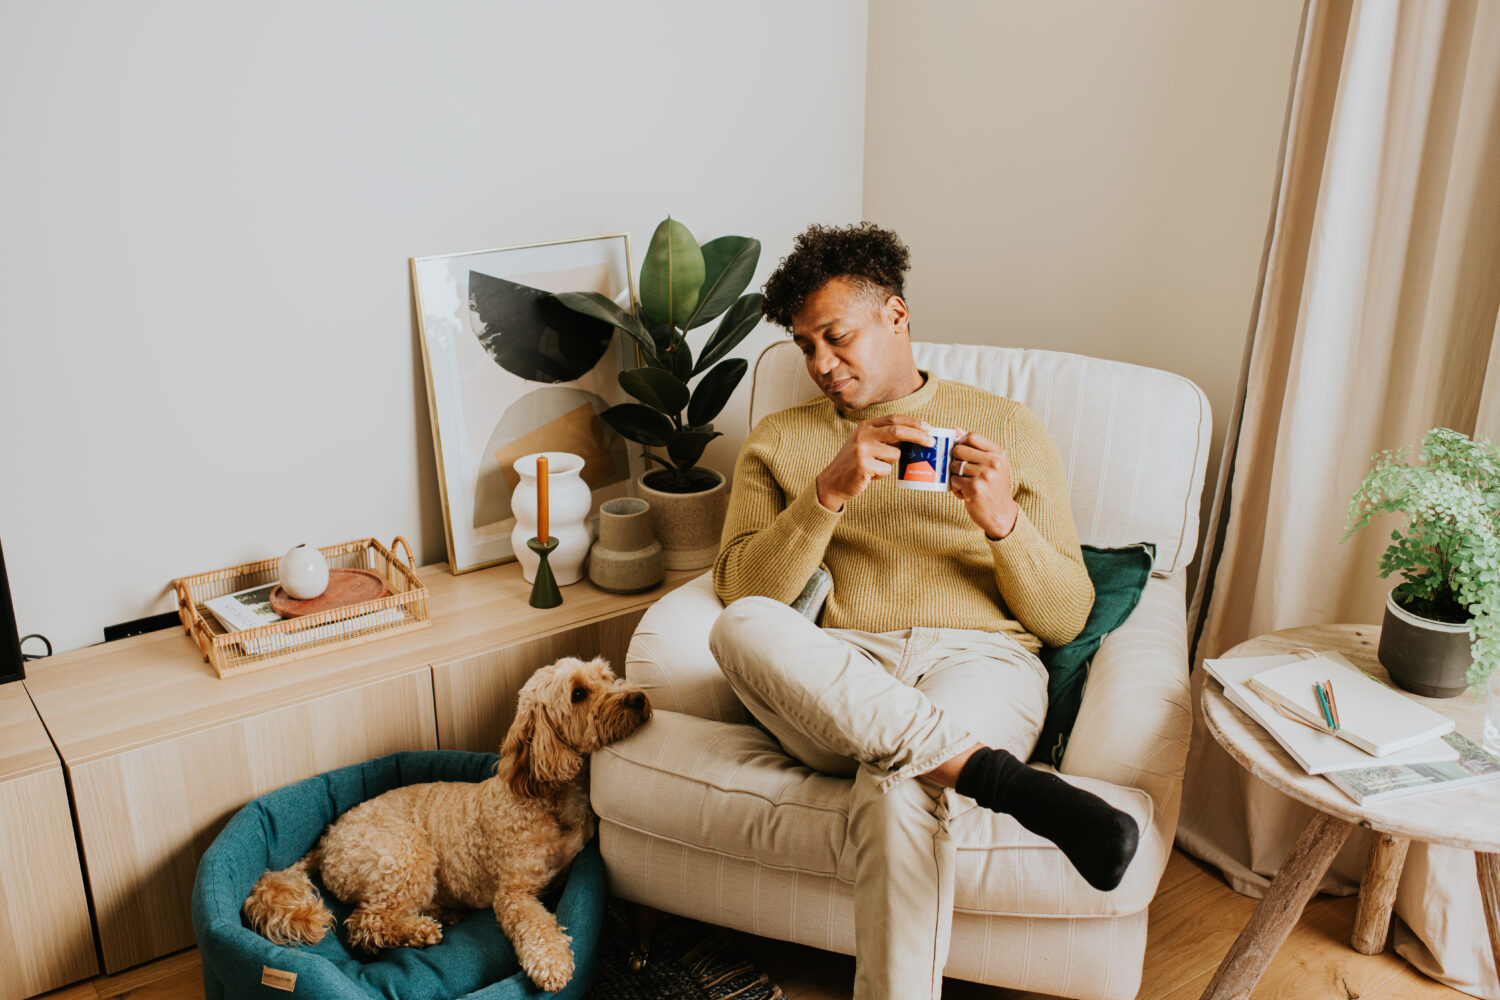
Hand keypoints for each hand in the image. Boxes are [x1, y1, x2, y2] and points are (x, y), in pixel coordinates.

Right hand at [816, 415, 933, 511]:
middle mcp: (863, 434)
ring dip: (891, 463)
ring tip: (876, 467)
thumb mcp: (867, 444)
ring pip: (895, 454)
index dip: (913, 422)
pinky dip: (882, 474)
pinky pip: (886, 470)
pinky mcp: (862, 465)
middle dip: (918, 436)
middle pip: (898, 431)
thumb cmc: (855, 463)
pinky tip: (870, 475)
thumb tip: (916, 436)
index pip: (894, 419)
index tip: (928, 428)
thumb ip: (886, 438)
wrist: (833, 481)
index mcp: (866, 426)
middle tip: (931, 442)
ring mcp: (862, 449)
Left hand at [948, 429, 1019, 538]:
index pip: (972, 436)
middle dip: (955, 460)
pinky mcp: (975, 488)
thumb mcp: (992, 465)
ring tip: (966, 484)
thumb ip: (976, 447)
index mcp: (998, 454)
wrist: (1001, 514)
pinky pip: (954, 481)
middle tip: (962, 471)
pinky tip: (965, 494)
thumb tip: (956, 429)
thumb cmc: (993, 487)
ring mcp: (985, 475)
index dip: (961, 442)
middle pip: (959, 449)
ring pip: (954, 466)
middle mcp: (994, 462)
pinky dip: (956, 488)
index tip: (961, 453)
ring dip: (955, 476)